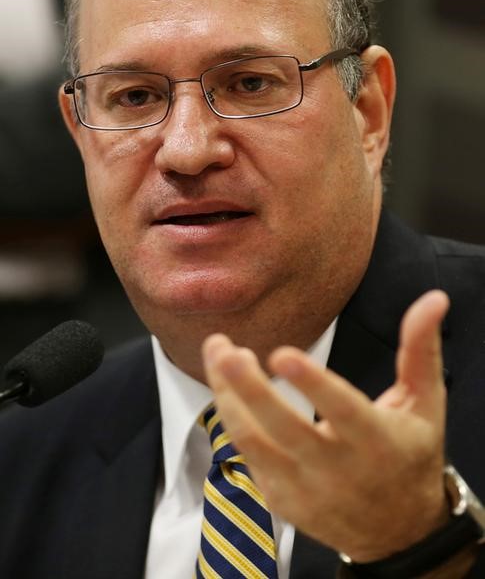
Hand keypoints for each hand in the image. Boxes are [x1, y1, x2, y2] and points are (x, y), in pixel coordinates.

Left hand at [202, 290, 450, 561]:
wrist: (398, 532)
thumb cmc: (409, 455)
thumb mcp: (425, 404)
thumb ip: (421, 350)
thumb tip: (434, 298)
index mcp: (377, 442)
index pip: (343, 411)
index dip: (313, 384)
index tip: (282, 353)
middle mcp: (338, 471)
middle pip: (284, 429)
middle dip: (248, 387)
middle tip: (223, 348)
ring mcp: (304, 490)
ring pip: (253, 442)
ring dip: (228, 397)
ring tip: (217, 354)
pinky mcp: (281, 500)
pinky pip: (248, 456)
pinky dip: (234, 417)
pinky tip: (228, 385)